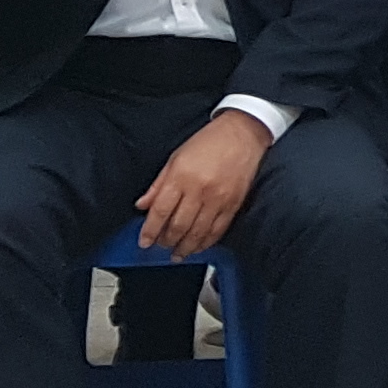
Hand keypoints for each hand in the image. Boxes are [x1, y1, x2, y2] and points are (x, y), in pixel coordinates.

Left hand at [136, 109, 272, 256]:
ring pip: (197, 233)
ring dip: (185, 247)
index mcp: (181, 176)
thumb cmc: (209, 141)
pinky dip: (206, 242)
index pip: (160, 211)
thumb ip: (158, 184)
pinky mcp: (233, 204)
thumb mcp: (176, 157)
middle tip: (160, 247)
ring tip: (177, 254)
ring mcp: (218, 199)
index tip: (144, 241)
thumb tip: (143, 205)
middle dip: (166, 241)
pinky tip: (198, 247)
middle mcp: (199, 190)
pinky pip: (217, 230)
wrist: (243, 133)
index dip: (150, 231)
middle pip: (178, 226)